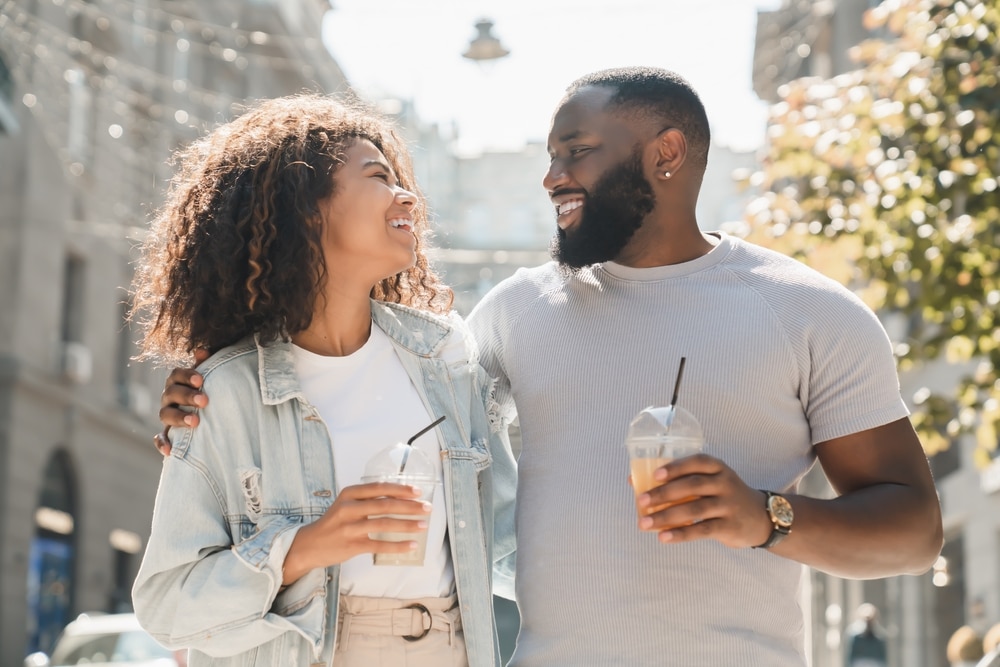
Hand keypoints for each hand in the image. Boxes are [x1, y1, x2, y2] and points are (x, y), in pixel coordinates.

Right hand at [154, 348, 210, 456]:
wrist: (209, 413)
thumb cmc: (208, 389)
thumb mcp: (208, 377)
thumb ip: (206, 363)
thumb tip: (204, 350)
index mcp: (178, 381)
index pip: (176, 375)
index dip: (186, 376)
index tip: (200, 380)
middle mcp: (169, 397)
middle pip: (171, 393)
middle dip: (187, 396)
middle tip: (205, 401)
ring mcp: (167, 415)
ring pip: (165, 415)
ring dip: (179, 418)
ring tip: (195, 423)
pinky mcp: (168, 433)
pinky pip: (160, 438)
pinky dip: (162, 443)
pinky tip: (169, 451)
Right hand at [282, 482, 431, 583]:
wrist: (309, 545)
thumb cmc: (333, 523)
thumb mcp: (346, 504)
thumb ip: (367, 500)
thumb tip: (400, 498)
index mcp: (349, 494)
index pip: (380, 488)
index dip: (401, 489)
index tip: (418, 491)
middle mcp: (348, 508)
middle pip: (385, 505)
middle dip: (410, 506)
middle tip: (427, 508)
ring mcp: (350, 528)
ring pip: (384, 524)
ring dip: (407, 525)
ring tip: (423, 525)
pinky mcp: (352, 546)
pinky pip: (379, 545)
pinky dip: (397, 545)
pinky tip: (411, 545)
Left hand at [637, 454, 772, 548]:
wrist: (762, 518)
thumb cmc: (725, 496)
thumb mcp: (712, 482)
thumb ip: (682, 481)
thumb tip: (635, 481)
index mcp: (718, 468)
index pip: (697, 462)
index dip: (676, 467)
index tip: (656, 474)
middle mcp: (724, 484)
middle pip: (691, 486)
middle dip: (663, 494)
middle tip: (642, 501)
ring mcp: (728, 505)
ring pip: (694, 509)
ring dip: (666, 516)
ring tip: (644, 523)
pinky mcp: (729, 526)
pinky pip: (701, 530)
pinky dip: (680, 534)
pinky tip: (663, 537)